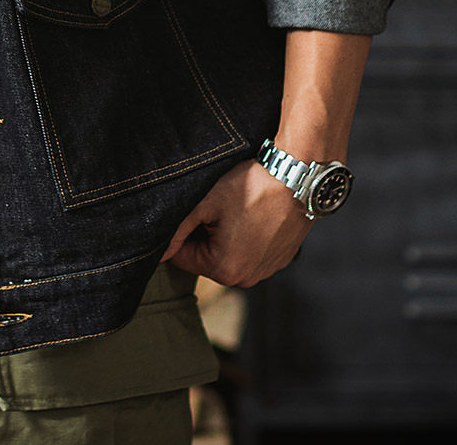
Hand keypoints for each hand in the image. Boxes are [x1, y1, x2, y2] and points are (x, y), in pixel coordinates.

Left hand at [162, 159, 311, 286]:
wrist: (298, 178)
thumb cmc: (251, 187)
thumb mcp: (205, 203)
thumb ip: (177, 231)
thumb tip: (158, 253)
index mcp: (224, 269)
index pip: (181, 257)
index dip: (180, 231)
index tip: (192, 209)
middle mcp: (246, 279)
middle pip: (205, 257)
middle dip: (202, 233)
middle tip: (213, 205)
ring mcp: (266, 271)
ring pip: (228, 254)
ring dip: (224, 235)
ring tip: (235, 208)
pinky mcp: (280, 259)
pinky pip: (250, 251)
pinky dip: (245, 235)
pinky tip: (251, 213)